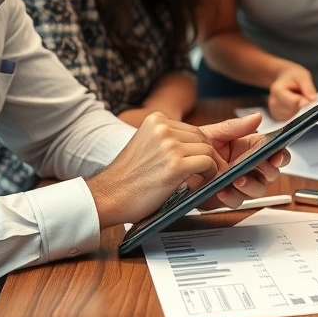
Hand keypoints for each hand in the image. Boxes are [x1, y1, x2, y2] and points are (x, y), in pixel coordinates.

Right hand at [86, 112, 227, 226]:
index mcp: (156, 120)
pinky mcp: (175, 165)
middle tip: (206, 172)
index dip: (200, 148)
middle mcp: (162, 128)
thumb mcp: (146, 144)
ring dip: (209, 166)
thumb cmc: (128, 177)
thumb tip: (199, 143)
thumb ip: (168, 139)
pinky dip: (209, 174)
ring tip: (200, 179)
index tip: (200, 161)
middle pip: (203, 138)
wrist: (108, 196)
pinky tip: (200, 183)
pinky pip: (208, 164)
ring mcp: (169, 146)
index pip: (193, 130)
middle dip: (208, 156)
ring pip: (208, 150)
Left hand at [199, 111, 290, 208]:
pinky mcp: (226, 197)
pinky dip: (231, 197)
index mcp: (250, 149)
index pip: (274, 153)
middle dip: (268, 172)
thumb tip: (257, 117)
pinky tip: (222, 191)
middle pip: (270, 174)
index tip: (277, 156)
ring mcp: (238, 184)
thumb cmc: (196, 146)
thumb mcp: (214, 133)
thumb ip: (235, 127)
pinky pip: (236, 201)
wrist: (175, 161)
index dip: (280, 156)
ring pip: (256, 190)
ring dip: (250, 186)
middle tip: (259, 166)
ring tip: (238, 179)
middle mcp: (248, 168)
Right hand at [269, 63, 316, 120]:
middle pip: (293, 111)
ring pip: (293, 117)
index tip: (307, 96)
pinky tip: (294, 106)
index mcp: (277, 90)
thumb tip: (313, 99)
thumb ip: (308, 87)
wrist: (284, 78)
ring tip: (297, 99)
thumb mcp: (303, 76)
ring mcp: (274, 111)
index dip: (304, 100)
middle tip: (301, 95)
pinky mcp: (277, 117)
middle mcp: (273, 102)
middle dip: (302, 105)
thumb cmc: (293, 76)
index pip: (293, 102)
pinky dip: (296, 114)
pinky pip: (291, 120)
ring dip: (299, 110)